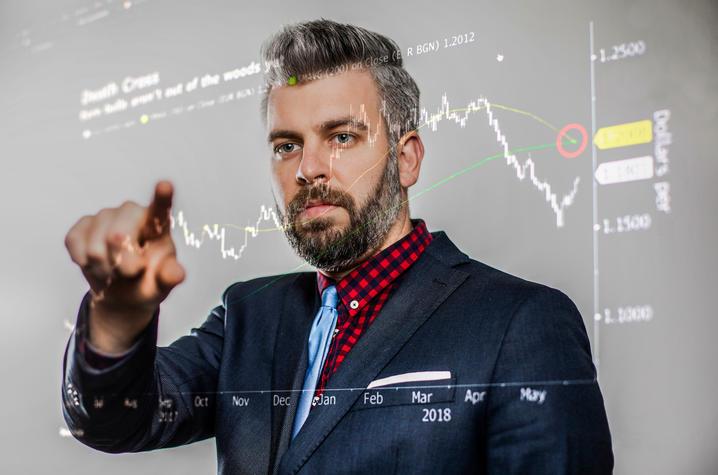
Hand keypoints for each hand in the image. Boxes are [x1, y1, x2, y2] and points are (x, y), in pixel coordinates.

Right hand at [64, 181, 184, 352]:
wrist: (124, 291)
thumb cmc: (149, 282)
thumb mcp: (163, 283)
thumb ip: (169, 277)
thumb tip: (177, 274)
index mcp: (157, 224)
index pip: (161, 209)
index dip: (162, 197)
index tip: (165, 185)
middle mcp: (131, 212)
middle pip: (117, 235)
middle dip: (121, 264)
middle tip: (130, 273)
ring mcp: (106, 215)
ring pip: (95, 247)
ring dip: (104, 268)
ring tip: (115, 269)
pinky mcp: (82, 224)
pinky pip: (75, 243)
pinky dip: (85, 263)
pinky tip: (96, 263)